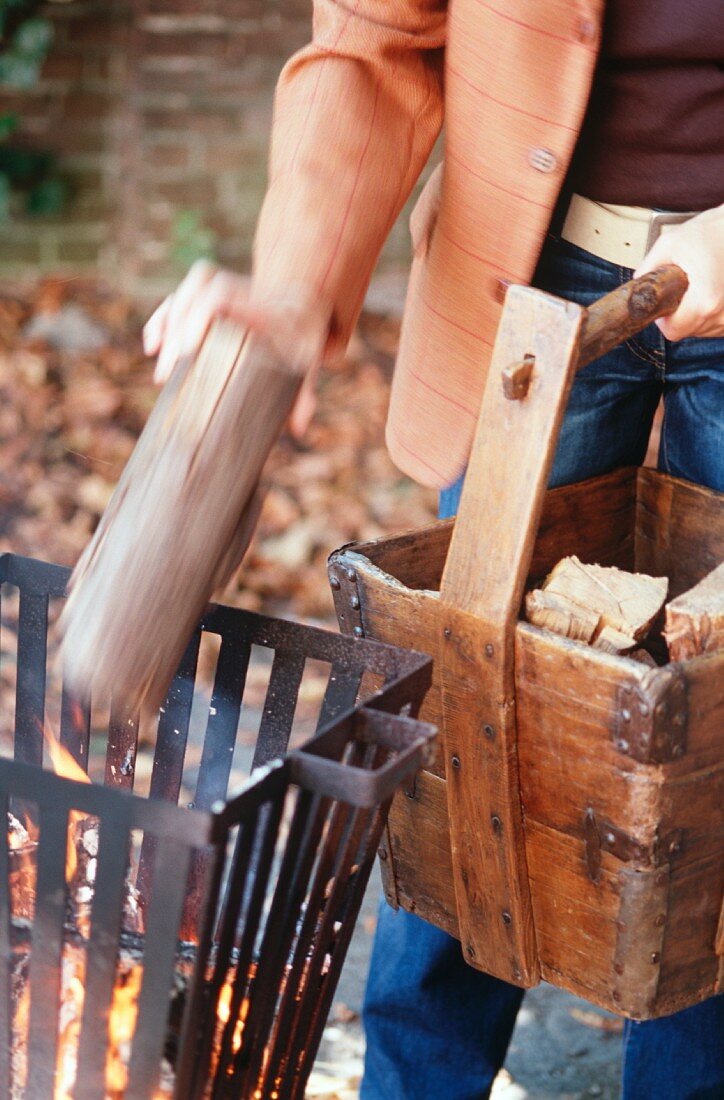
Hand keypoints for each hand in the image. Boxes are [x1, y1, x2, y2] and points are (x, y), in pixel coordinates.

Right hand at [143, 261, 331, 435]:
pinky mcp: (210, 294)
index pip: (222, 294)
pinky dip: (163, 319)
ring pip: (186, 292)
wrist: (304, 305)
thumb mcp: (309, 363)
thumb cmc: (304, 339)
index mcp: (263, 304)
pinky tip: (152, 345)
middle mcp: (241, 290)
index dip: (199, 315)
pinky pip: (179, 297)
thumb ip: (306, 393)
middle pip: (198, 292)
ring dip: (166, 325)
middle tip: (168, 375)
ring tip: (159, 365)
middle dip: (176, 332)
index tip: (188, 352)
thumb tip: (298, 428)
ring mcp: (224, 289)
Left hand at [634, 204, 723, 340]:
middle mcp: (722, 314)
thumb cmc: (715, 231)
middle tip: (686, 286)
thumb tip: (638, 284)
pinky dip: (711, 312)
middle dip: (681, 312)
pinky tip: (713, 292)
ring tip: (703, 285)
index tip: (666, 303)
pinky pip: (717, 324)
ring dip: (697, 313)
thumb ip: (649, 268)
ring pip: (703, 329)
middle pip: (688, 330)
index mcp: (705, 301)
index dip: (663, 318)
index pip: (672, 331)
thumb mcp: (671, 244)